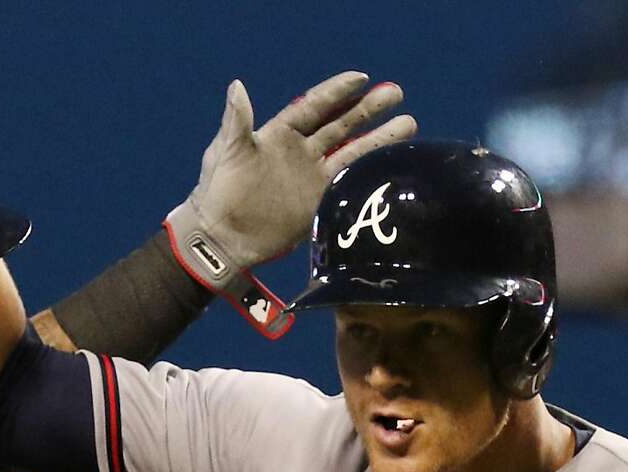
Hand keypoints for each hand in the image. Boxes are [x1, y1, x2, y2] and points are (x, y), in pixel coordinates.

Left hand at [171, 71, 415, 270]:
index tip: (362, 78)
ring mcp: (312, 177)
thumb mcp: (225, 152)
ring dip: (379, 138)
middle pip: (341, 124)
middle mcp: (302, 152)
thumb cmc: (218, 191)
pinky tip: (391, 163)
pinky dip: (368, 173)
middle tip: (396, 93)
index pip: (315, 106)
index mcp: (280, 134)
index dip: (338, 92)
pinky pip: (348, 183)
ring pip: (352, 151)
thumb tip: (236, 86)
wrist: (222, 237)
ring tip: (409, 124)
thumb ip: (236, 121)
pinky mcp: (318, 202)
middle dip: (368, 109)